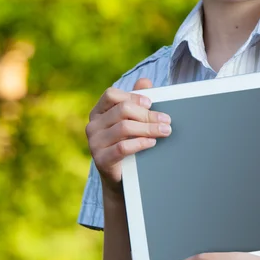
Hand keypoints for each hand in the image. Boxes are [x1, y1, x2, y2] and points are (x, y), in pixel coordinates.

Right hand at [85, 78, 171, 193]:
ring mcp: (94, 143)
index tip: (150, 103)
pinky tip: (152, 142)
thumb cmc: (128, 142)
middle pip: (122, 110)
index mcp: (99, 112)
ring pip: (124, 127)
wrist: (122, 178)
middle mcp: (93, 125)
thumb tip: (145, 81)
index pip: (111, 94)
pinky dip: (140, 143)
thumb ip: (137, 100)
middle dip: (148, 114)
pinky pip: (122, 147)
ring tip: (165, 130)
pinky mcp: (101, 160)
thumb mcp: (132, 120)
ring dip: (149, 128)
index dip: (132, 96)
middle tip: (166, 120)